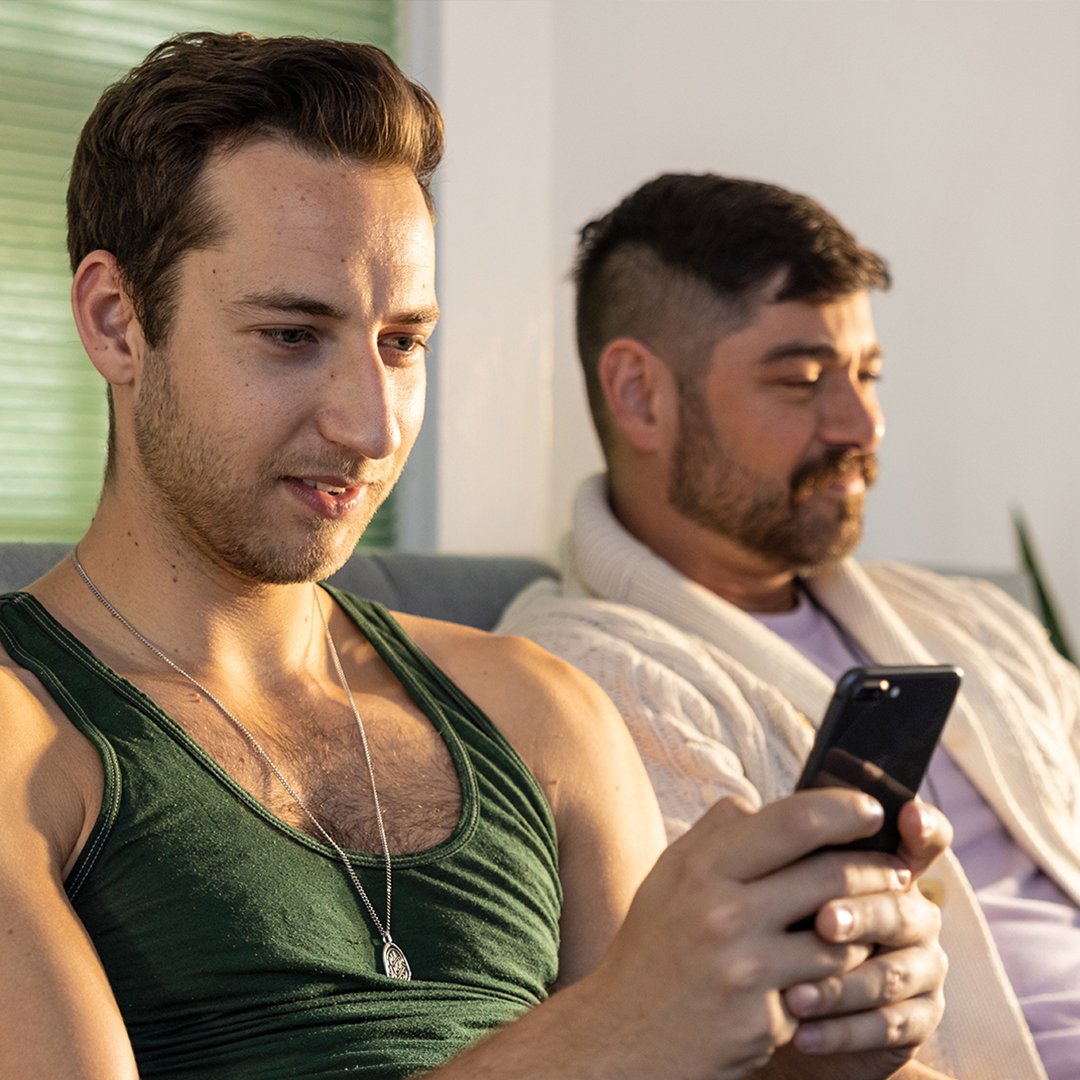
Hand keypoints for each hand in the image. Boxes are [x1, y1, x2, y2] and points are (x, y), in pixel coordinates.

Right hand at [575, 789, 917, 1079]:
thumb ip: (714, 835)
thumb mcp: (669, 877)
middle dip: (876, 868)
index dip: (844, 809)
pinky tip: (846, 968)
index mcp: (703, 868)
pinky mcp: (766, 1020)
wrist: (623, 1036)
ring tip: (878, 917)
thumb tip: (758, 802)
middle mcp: (724, 913)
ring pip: (842, 936)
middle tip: (895, 867)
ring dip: (870, 926)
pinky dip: (845, 975)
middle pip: (831, 876)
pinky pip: (830, 987)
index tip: (871, 810)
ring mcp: (747, 970)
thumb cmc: (654, 947)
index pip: (793, 821)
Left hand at [768, 800, 950, 1079]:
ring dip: (842, 984)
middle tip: (822, 921)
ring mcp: (921, 967)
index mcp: (884, 868)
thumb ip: (779, 849)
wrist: (782, 1003)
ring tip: (793, 994)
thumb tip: (743, 810)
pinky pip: (889, 1027)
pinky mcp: (915, 1019)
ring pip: (893, 973)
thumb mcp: (772, 885)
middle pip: (901, 908)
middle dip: (861, 914)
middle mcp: (911, 913)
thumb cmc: (777, 927)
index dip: (923, 825)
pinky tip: (801, 1033)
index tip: (906, 815)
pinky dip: (843, 1031)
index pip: (921, 838)